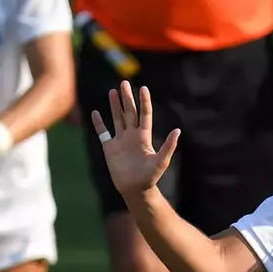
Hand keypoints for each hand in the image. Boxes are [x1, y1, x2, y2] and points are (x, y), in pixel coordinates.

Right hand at [90, 82, 179, 197]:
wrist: (135, 189)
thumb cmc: (150, 177)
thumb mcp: (161, 161)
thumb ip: (169, 146)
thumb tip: (178, 131)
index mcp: (144, 137)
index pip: (144, 115)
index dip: (144, 102)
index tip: (143, 88)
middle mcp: (132, 135)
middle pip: (130, 112)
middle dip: (127, 98)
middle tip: (124, 83)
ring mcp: (121, 140)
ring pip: (117, 118)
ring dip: (115, 105)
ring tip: (112, 91)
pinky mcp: (110, 148)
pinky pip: (103, 132)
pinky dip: (98, 123)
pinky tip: (95, 113)